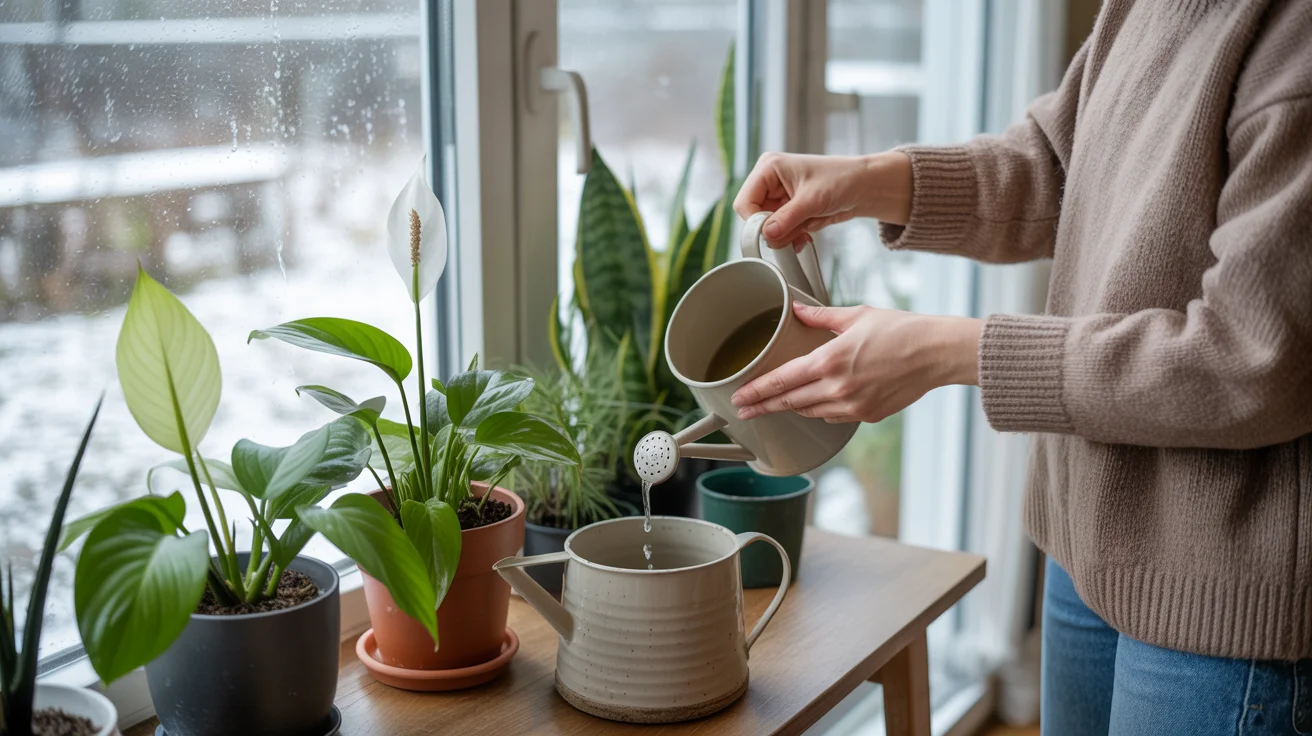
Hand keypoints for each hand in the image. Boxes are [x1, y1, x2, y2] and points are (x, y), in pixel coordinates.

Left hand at [731, 303, 981, 423]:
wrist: (937, 353)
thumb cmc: (901, 330)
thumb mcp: (857, 315)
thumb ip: (820, 316)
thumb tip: (797, 309)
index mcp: (829, 361)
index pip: (781, 381)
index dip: (756, 392)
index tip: (739, 398)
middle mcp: (837, 389)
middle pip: (789, 403)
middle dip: (764, 407)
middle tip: (744, 410)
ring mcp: (853, 406)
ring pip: (810, 412)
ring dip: (792, 408)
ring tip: (776, 404)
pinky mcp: (868, 415)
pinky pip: (833, 416)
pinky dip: (821, 410)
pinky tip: (816, 401)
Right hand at [733, 151, 912, 250]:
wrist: (865, 187)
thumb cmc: (842, 179)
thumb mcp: (813, 200)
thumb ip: (787, 218)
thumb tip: (766, 235)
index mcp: (769, 168)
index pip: (745, 202)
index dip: (755, 222)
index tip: (771, 235)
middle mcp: (769, 181)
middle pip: (755, 217)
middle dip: (774, 230)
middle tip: (795, 233)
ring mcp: (778, 197)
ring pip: (767, 228)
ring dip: (785, 235)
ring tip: (805, 231)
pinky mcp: (788, 210)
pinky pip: (780, 231)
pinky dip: (791, 237)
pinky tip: (805, 235)